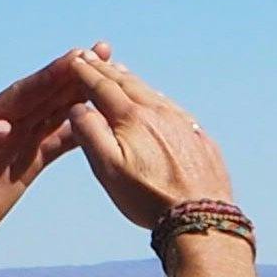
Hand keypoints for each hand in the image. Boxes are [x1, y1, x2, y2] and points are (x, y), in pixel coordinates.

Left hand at [0, 51, 95, 248]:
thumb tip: (3, 126)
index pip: (25, 92)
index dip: (50, 74)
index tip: (76, 57)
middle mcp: (7, 125)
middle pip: (46, 95)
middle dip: (72, 75)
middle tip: (101, 52)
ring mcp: (19, 144)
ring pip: (56, 114)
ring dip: (80, 96)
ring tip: (107, 79)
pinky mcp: (28, 165)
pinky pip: (58, 144)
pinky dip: (79, 133)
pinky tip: (100, 124)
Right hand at [64, 46, 241, 234]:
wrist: (201, 219)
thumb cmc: (149, 198)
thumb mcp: (108, 168)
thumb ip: (89, 132)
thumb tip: (79, 107)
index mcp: (133, 117)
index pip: (102, 86)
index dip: (86, 72)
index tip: (75, 60)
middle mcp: (160, 113)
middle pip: (129, 84)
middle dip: (107, 70)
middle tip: (93, 57)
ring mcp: (184, 125)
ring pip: (153, 94)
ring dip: (133, 81)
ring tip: (120, 72)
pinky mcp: (201, 139)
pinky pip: (174, 109)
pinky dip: (157, 99)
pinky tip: (157, 101)